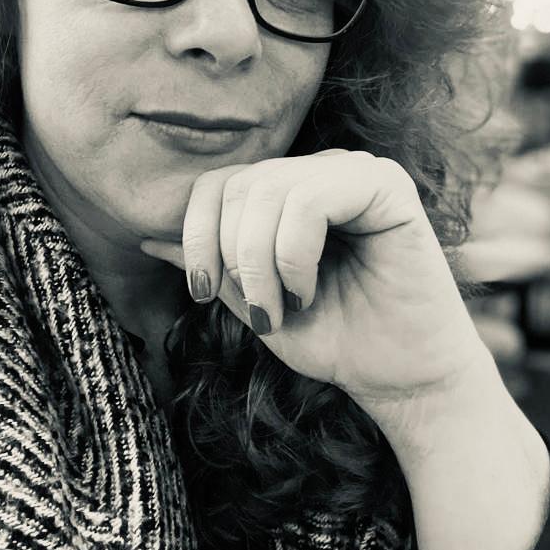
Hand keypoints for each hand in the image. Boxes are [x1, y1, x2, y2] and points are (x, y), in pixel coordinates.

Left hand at [140, 149, 490, 429]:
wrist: (401, 379)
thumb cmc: (334, 340)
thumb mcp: (252, 303)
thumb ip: (211, 267)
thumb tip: (148, 237)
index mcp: (289, 190)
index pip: (216, 183)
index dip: (195, 235)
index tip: (201, 294)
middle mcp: (320, 170)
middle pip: (237, 186)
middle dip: (231, 260)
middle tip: (259, 315)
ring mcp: (354, 171)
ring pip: (269, 190)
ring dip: (260, 265)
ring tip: (281, 310)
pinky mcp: (386, 185)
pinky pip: (309, 200)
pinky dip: (293, 255)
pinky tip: (308, 291)